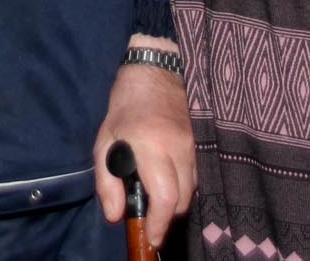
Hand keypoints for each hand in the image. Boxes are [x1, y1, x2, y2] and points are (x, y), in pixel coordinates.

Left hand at [93, 44, 194, 247]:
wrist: (156, 73)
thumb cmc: (125, 109)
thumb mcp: (104, 142)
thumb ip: (107, 182)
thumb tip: (116, 217)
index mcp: (150, 146)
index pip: (165, 197)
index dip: (160, 223)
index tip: (152, 236)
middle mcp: (179, 148)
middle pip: (182, 200)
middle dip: (167, 213)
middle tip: (150, 211)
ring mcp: (196, 145)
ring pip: (193, 190)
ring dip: (177, 198)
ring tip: (158, 188)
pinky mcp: (205, 142)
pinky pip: (199, 176)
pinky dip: (186, 184)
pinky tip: (172, 176)